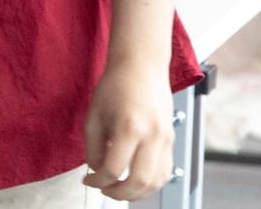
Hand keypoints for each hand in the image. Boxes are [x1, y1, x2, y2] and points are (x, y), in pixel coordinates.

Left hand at [82, 58, 175, 200]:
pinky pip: (166, 172)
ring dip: (137, 193)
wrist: (141, 66)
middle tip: (104, 190)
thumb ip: (93, 146)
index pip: (114, 169)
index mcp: (129, 127)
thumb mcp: (93, 114)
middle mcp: (152, 136)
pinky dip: (151, 183)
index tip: (89, 180)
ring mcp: (166, 139)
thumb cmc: (115, 85)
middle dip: (119, 193)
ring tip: (119, 189)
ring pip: (157, 182)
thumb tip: (97, 171)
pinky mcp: (172, 140)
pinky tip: (136, 181)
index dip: (97, 181)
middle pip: (139, 181)